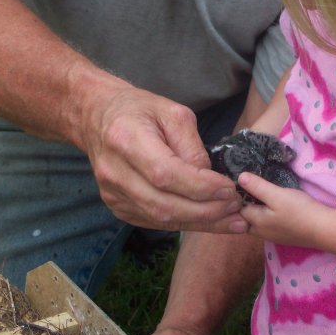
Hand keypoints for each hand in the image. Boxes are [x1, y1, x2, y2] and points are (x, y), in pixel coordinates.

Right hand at [80, 85, 245, 231]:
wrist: (98, 117)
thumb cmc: (139, 110)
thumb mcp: (172, 112)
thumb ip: (192, 146)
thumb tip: (211, 180)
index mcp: (126, 139)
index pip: (166, 174)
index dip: (201, 187)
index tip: (230, 189)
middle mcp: (114, 171)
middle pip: (164, 204)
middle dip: (206, 211)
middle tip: (237, 208)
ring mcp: (112, 193)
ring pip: (161, 219)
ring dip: (201, 223)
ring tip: (232, 221)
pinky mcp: (117, 206)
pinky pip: (155, 222)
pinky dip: (185, 224)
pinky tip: (210, 221)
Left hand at [238, 172, 321, 245]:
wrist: (324, 229)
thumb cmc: (299, 210)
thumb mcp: (277, 194)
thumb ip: (257, 187)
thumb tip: (239, 178)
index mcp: (256, 222)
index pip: (238, 209)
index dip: (237, 196)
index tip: (239, 182)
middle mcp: (261, 232)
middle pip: (245, 218)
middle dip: (244, 205)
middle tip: (249, 188)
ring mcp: (273, 236)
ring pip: (257, 222)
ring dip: (256, 210)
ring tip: (261, 195)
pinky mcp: (284, 235)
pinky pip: (268, 225)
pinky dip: (267, 215)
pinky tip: (274, 207)